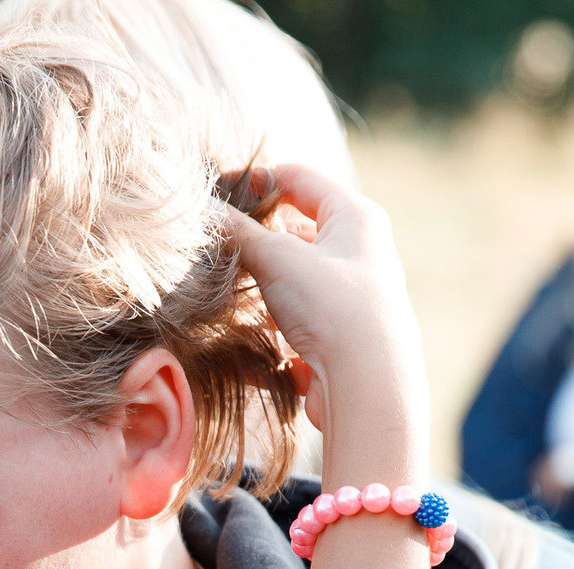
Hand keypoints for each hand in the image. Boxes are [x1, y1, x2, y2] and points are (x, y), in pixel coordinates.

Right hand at [225, 164, 431, 568]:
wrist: (367, 385)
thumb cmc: (332, 306)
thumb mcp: (277, 258)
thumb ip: (237, 233)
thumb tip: (206, 214)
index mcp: (355, 218)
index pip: (300, 178)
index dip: (257, 179)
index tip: (216, 192)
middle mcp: (360, 254)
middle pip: (297, 232)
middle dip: (256, 241)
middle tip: (217, 247)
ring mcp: (351, 300)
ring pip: (294, 283)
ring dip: (259, 290)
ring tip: (227, 297)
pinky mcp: (340, 342)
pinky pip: (295, 326)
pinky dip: (269, 331)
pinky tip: (244, 342)